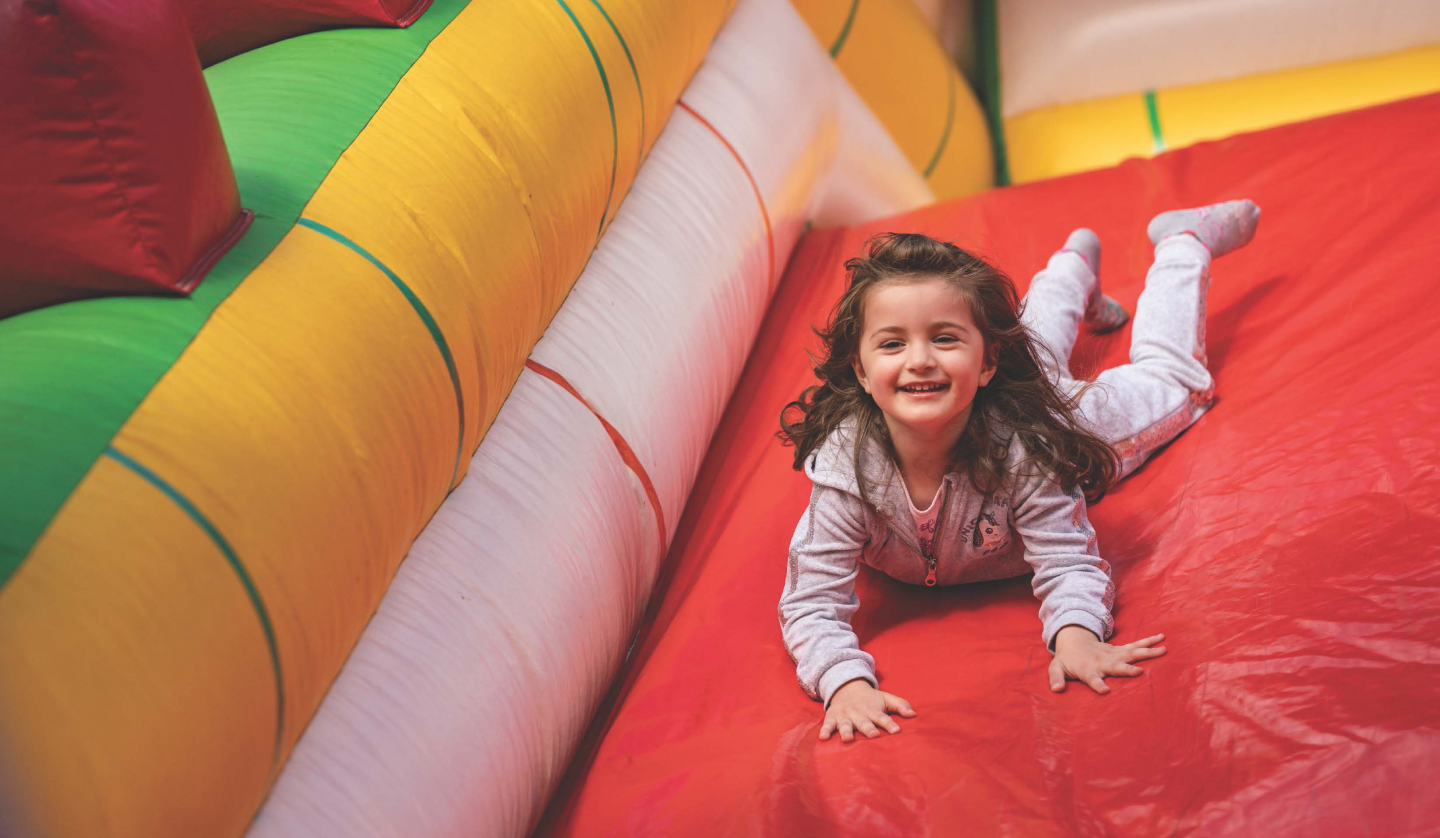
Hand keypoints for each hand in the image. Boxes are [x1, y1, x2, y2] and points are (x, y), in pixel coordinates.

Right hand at [819, 678, 915, 741]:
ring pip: (846, 724)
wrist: (847, 687)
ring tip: (848, 739)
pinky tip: (823, 738)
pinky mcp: (833, 717)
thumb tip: (914, 715)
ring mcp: (845, 715)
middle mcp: (859, 713)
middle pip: (864, 722)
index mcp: (873, 710)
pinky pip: (828, 724)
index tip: (897, 731)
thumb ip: (900, 705)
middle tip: (874, 736)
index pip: (883, 717)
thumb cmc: (871, 699)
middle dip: (868, 729)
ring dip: (846, 731)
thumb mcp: (886, 698)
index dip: (889, 724)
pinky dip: (825, 730)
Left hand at [1048, 626, 1165, 693]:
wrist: (1074, 640)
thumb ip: (1056, 679)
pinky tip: (1162, 640)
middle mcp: (1103, 662)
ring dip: (1146, 652)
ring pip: (1131, 653)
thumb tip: (1056, 690)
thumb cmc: (1067, 659)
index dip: (1098, 685)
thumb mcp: (1056, 668)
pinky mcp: (1120, 650)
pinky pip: (1136, 646)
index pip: (1092, 679)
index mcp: (1088, 669)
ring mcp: (1113, 655)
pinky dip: (1148, 643)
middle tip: (1139, 673)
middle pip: (1116, 667)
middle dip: (1126, 670)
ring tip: (1163, 650)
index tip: (1105, 691)